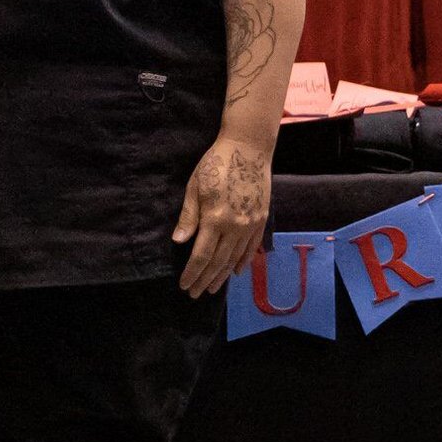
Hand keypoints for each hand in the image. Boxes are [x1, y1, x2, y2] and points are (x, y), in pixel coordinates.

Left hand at [173, 135, 271, 297]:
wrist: (248, 148)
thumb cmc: (216, 163)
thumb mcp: (195, 186)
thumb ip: (189, 216)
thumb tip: (179, 241)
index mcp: (215, 218)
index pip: (201, 255)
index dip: (192, 272)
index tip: (184, 285)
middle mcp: (235, 226)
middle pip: (218, 261)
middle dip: (205, 279)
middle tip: (195, 293)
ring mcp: (250, 224)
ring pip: (235, 258)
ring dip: (222, 275)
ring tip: (212, 288)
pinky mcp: (261, 219)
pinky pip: (251, 247)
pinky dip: (243, 261)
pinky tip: (235, 272)